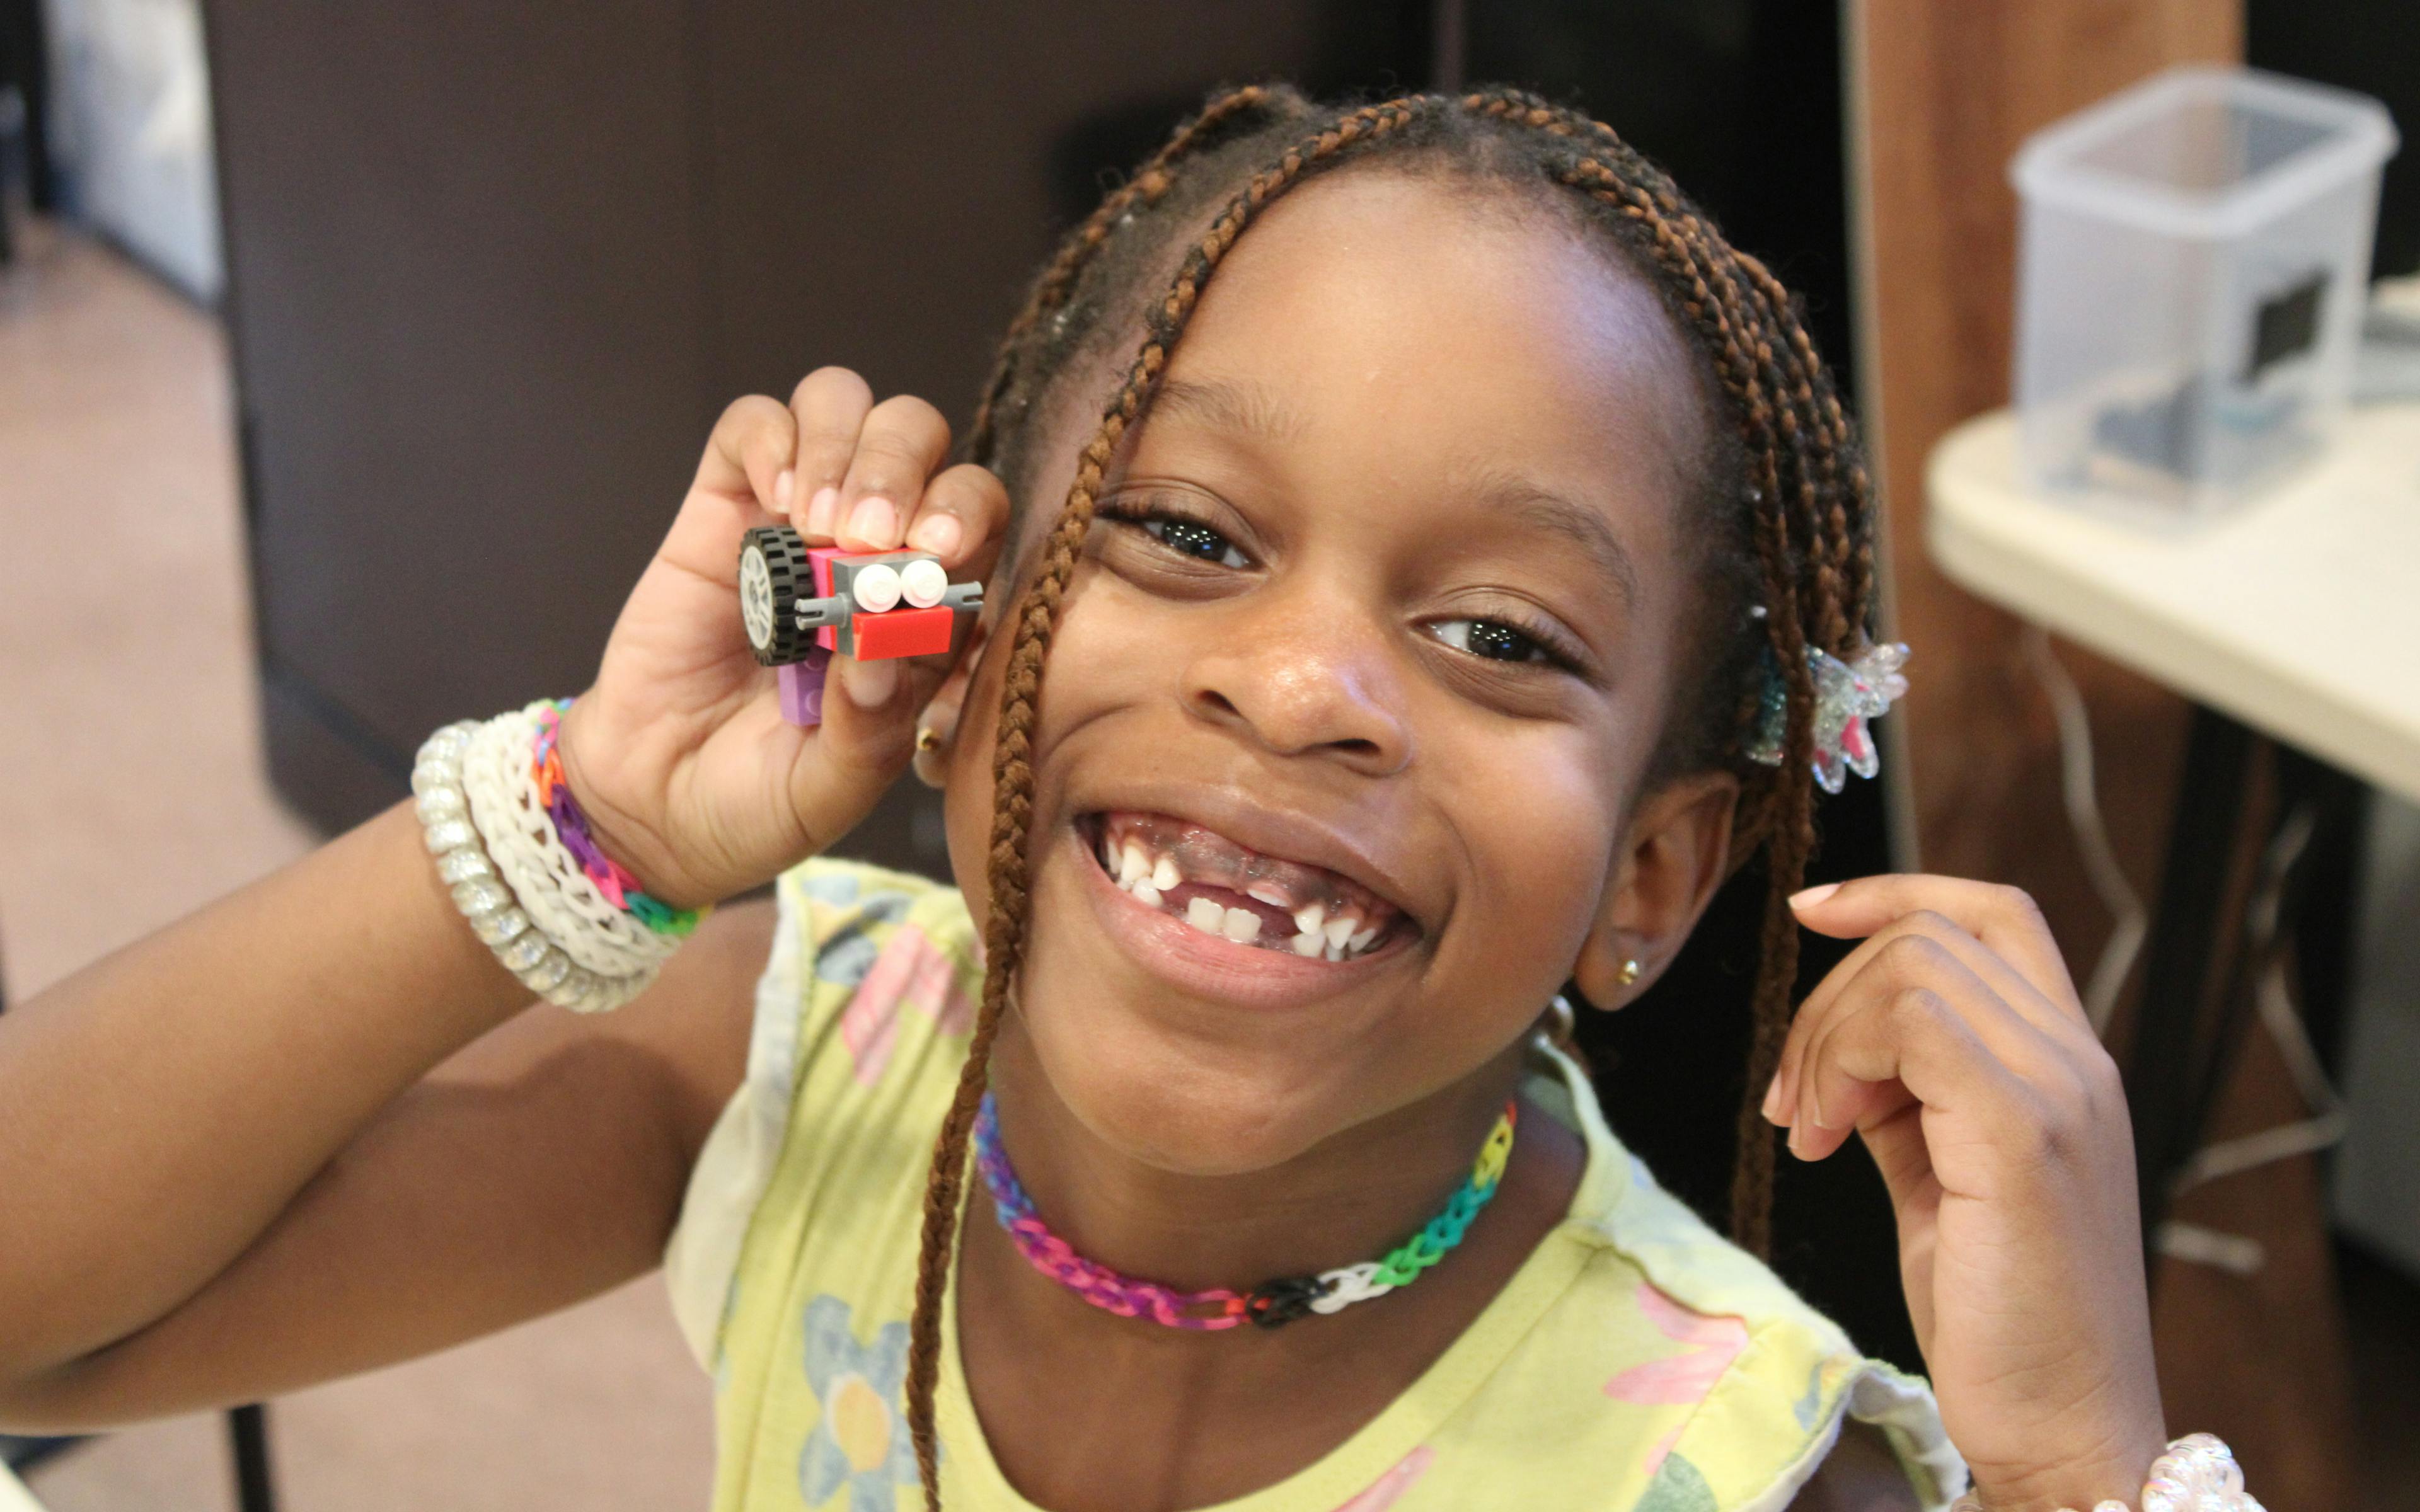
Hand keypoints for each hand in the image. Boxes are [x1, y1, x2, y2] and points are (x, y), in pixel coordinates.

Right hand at [553, 368, 1008, 906]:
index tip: (931, 550)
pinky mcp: (723, 507)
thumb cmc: (763, 800)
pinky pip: (756, 423)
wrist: (654, 806)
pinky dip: (772, 437)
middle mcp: (874, 548)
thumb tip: (884, 645)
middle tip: (866, 534)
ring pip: (846, 406)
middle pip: (921, 440)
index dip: (965, 514)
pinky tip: (769, 498)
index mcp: (927, 610)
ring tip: (812, 520)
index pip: (977, 520)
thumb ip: (868, 728)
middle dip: (904, 467)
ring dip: (843, 444)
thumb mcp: (832, 789)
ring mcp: (796, 520)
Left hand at [1768, 876, 2164, 1511]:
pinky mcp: (2024, 1132)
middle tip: (1796, 1101)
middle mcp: (2078, 1061)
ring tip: (1810, 1126)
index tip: (1812, 908)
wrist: (2064, 1425)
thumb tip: (1840, 1047)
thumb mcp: (1943, 1179)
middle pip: (1927, 937)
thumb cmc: (2004, 1318)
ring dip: (1825, 1038)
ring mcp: (2061, 1090)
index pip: (1995, 913)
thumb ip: (1907, 1099)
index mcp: (2068, 1064)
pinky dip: (1841, 1063)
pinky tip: (1825, 1138)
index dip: (1897, 891)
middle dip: (1827, 1001)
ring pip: (1910, 970)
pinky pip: (1912, 1024)